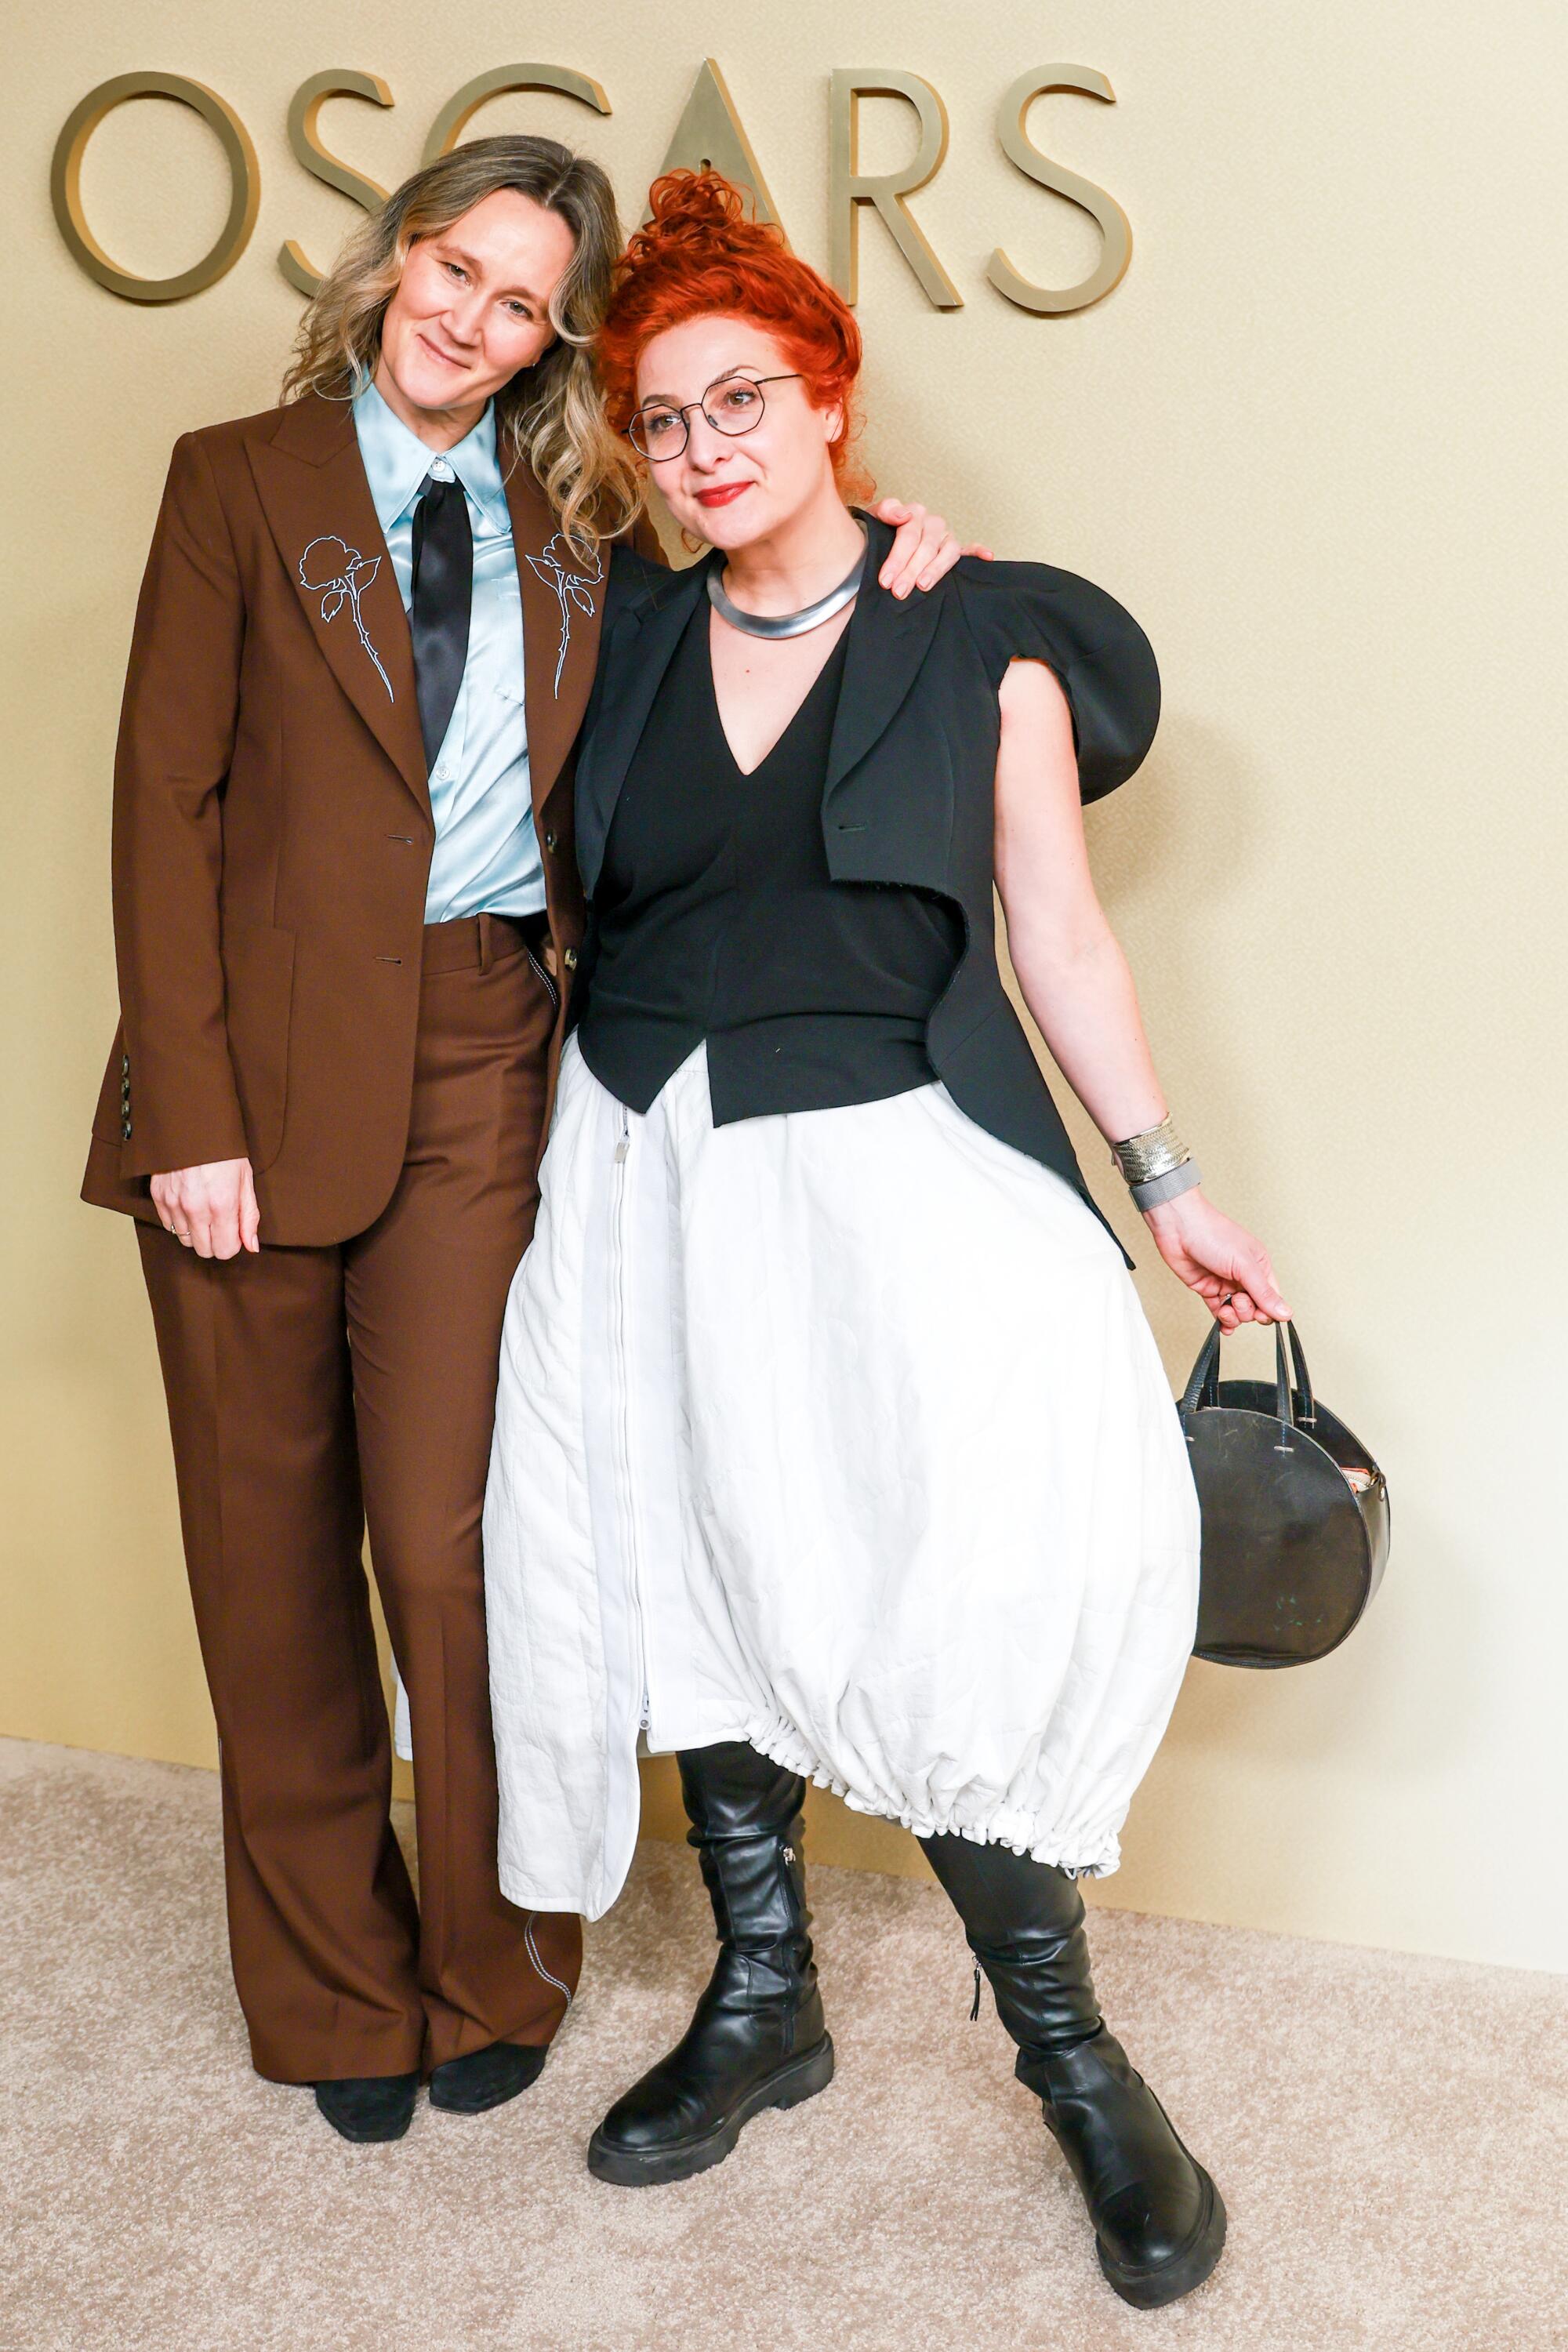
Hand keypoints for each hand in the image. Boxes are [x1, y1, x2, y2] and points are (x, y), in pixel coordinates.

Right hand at [150, 1159, 259, 1259]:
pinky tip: (189, 1205)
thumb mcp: (245, 1180)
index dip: (232, 1245)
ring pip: (185, 1240)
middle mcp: (196, 1209)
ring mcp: (174, 1204)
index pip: (224, 1250)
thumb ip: (249, 1216)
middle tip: (220, 1223)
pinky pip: (169, 1225)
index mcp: (222, 1205)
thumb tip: (251, 1246)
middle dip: (214, 1242)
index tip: (233, 1233)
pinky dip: (179, 1221)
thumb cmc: (223, 1150)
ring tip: (204, 1211)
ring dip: (196, 1232)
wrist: (192, 1124)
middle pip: (204, 1250)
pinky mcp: (158, 1197)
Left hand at [868, 498, 993, 597]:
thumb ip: (886, 511)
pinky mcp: (954, 550)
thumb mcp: (874, 518)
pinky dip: (979, 553)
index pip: (909, 534)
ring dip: (936, 569)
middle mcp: (932, 523)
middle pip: (927, 546)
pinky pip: (969, 550)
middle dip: (911, 570)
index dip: (897, 558)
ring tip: (924, 585)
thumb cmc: (877, 532)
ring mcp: (945, 537)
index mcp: (914, 513)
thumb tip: (904, 515)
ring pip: (947, 552)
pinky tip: (987, 557)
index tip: (886, 580)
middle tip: (899, 591)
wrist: (877, 540)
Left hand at [1142, 1189, 1289, 1331]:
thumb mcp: (1244, 1265)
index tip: (1260, 1314)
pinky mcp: (1207, 1289)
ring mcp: (1224, 1283)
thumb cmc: (1213, 1235)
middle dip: (1246, 1310)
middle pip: (1254, 1307)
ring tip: (1224, 1310)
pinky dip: (1222, 1321)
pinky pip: (1218, 1311)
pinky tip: (1223, 1327)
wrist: (1178, 1227)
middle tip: (1236, 1300)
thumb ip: (1263, 1292)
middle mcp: (1243, 1276)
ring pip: (1236, 1312)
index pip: (1272, 1297)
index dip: (1267, 1310)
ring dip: (1232, 1317)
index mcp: (1259, 1266)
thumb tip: (1286, 1313)